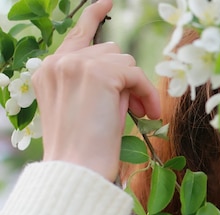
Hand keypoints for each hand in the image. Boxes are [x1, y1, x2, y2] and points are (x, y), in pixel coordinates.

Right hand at [31, 0, 160, 180]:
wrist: (76, 169)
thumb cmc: (83, 150)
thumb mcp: (84, 109)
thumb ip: (97, 85)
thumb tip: (127, 76)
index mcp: (48, 71)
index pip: (75, 35)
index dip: (93, 17)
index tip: (107, 1)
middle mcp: (58, 62)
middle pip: (110, 52)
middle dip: (129, 79)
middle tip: (140, 109)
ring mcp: (76, 64)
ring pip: (125, 62)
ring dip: (139, 88)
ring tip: (141, 114)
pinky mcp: (98, 73)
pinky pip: (136, 74)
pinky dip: (146, 93)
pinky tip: (147, 113)